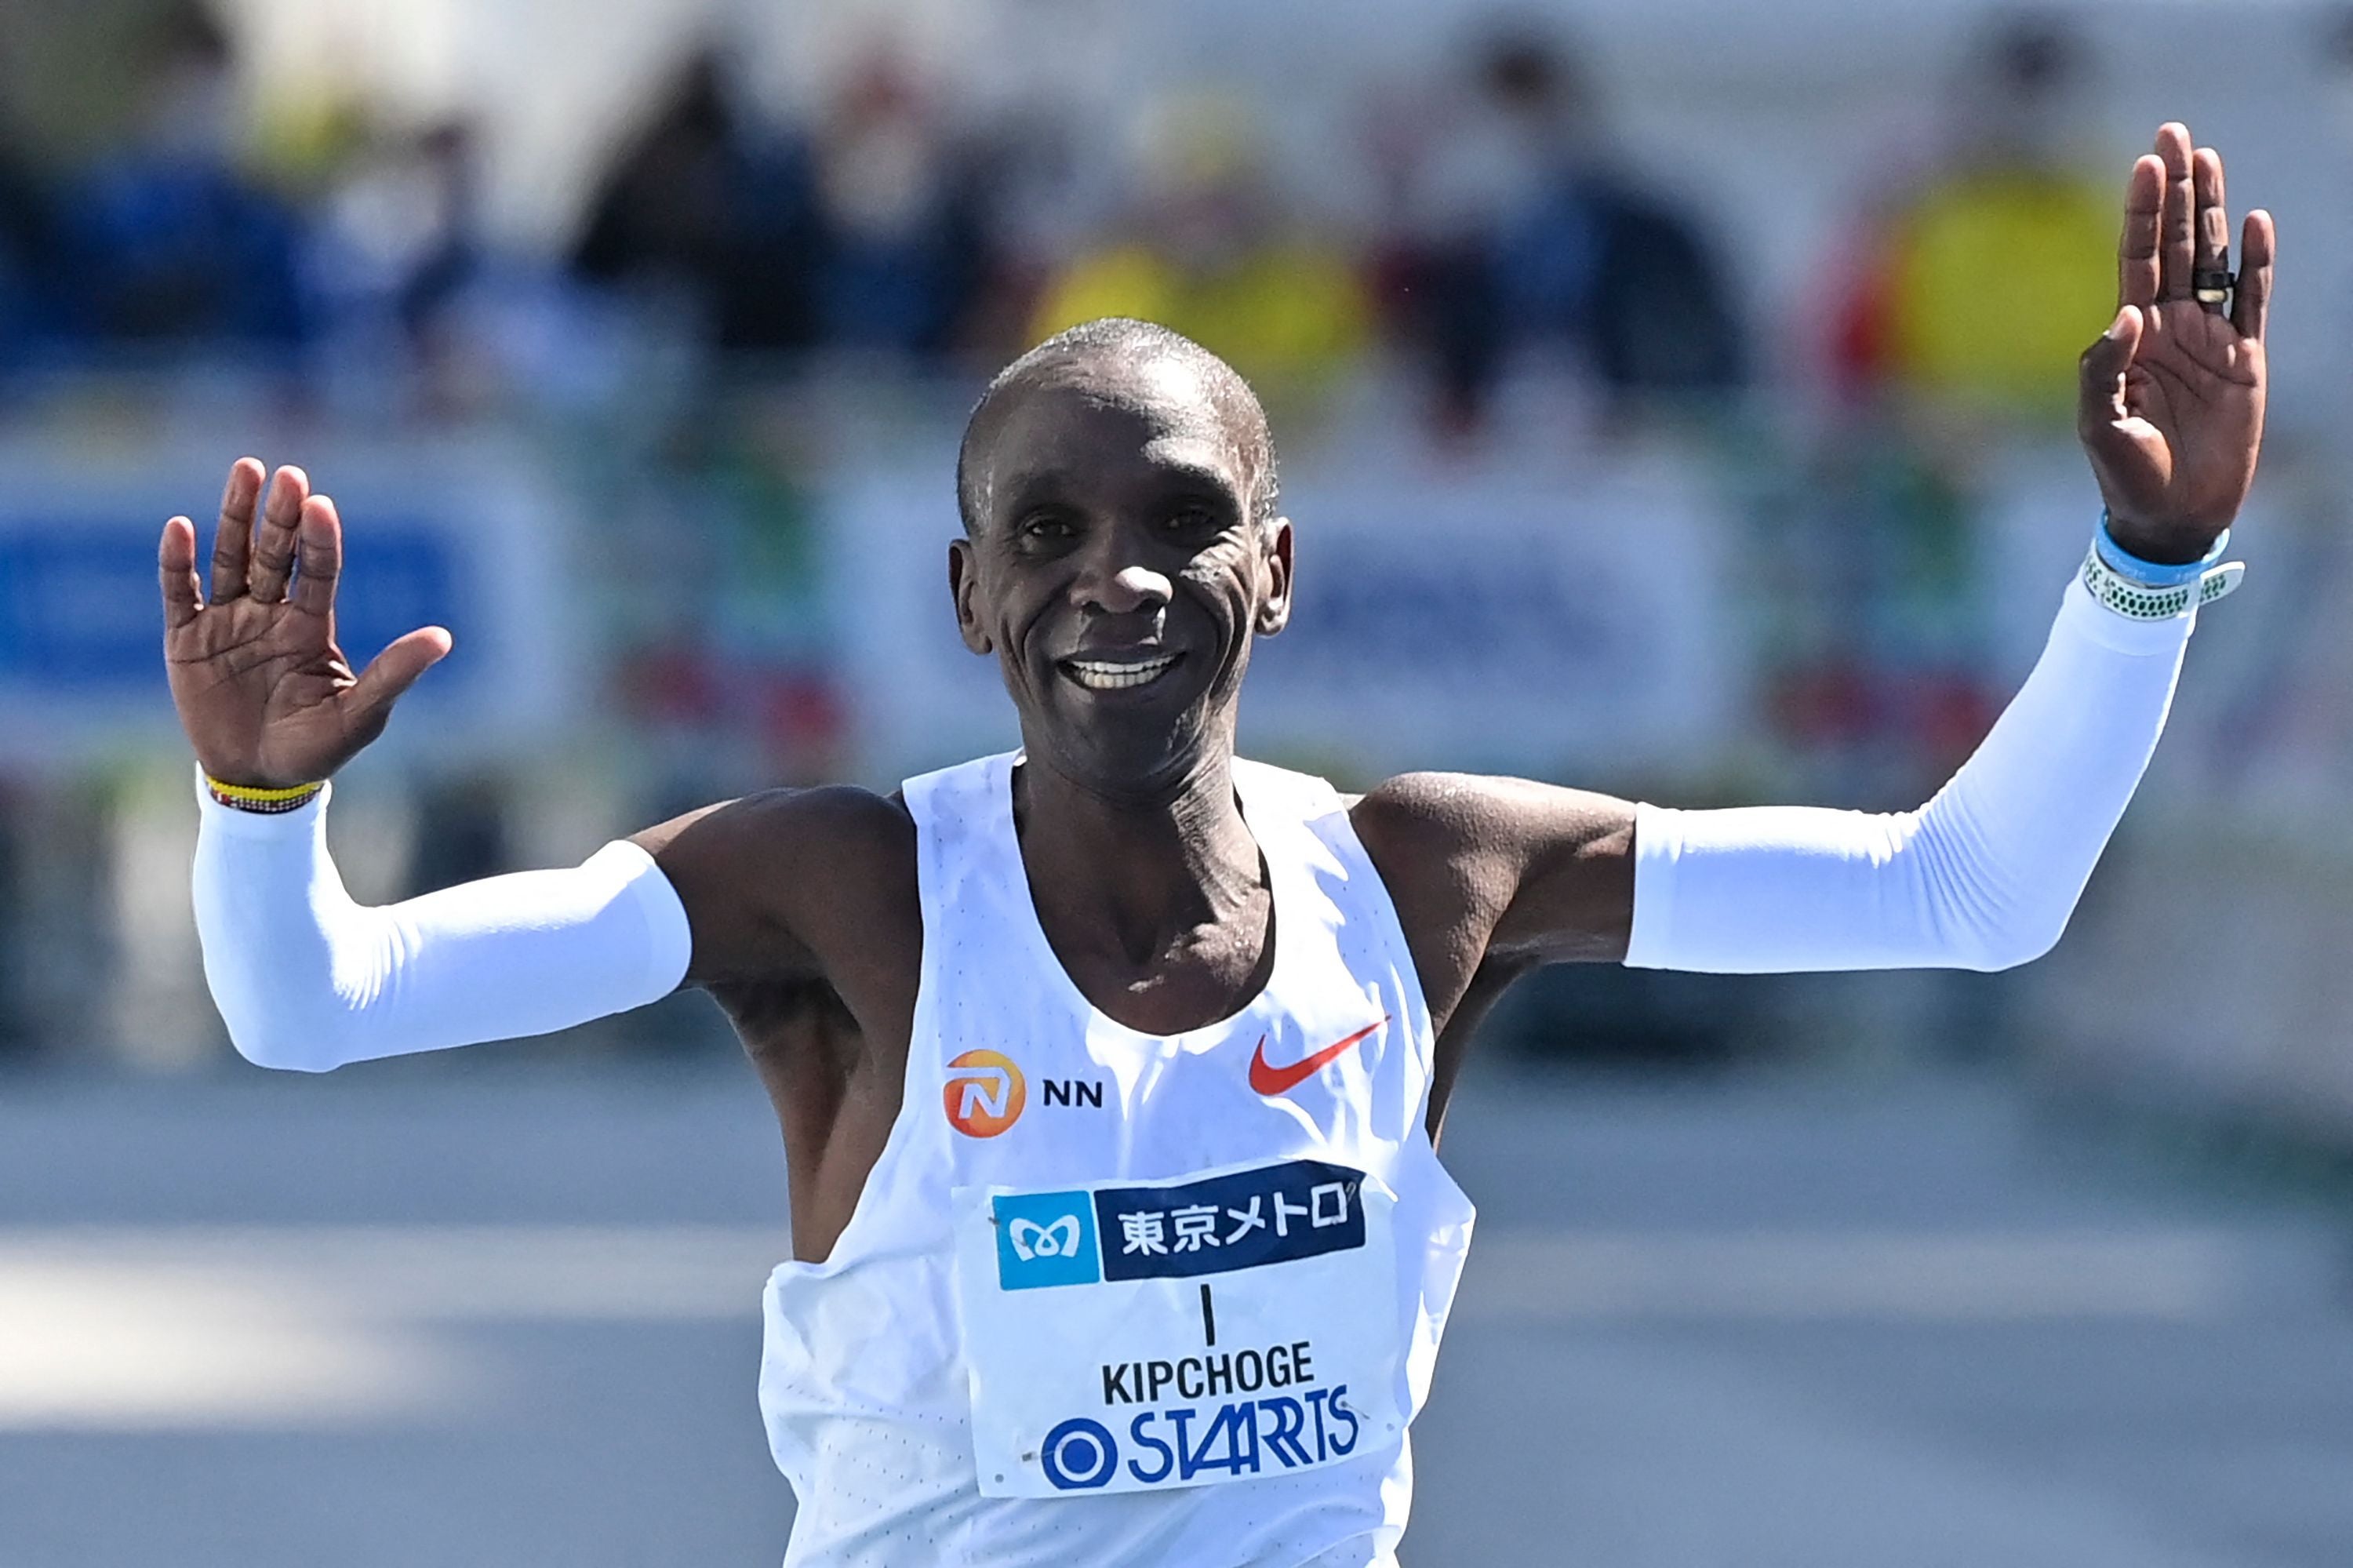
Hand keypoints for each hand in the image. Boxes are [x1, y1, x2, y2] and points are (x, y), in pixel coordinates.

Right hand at [160, 459, 451, 787]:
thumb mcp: (361, 715)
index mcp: (312, 626)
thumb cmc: (318, 748)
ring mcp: (228, 622)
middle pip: (275, 554)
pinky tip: (180, 527)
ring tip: (246, 472)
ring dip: (235, 518)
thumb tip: (443, 638)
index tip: (321, 505)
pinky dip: (177, 563)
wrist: (261, 780)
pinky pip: (181, 594)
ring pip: (231, 559)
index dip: (319, 539)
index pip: (318, 572)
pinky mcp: (187, 641)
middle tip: (286, 473)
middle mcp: (271, 613)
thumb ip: (395, 673)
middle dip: (279, 516)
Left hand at [2078, 123, 2274, 564]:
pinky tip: (2254, 222)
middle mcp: (2168, 326)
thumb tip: (2128, 313)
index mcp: (2130, 336)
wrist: (2171, 514)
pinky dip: (2256, 262)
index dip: (2140, 212)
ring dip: (2210, 209)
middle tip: (2174, 133)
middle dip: (2173, 190)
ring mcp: (2209, 338)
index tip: (2144, 164)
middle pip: (2172, 243)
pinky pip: (2253, 299)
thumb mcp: (2099, 423)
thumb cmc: (2125, 474)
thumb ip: (2102, 368)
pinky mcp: (2244, 359)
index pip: (2135, 259)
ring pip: (2211, 258)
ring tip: (2208, 158)